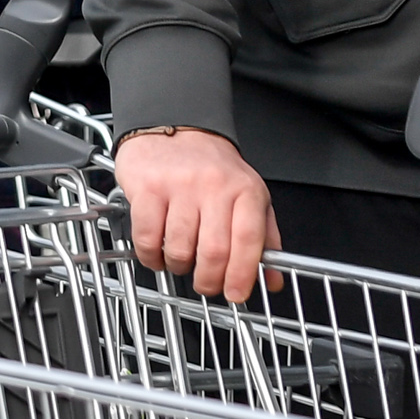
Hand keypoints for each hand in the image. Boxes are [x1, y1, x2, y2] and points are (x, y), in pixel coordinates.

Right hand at [115, 128, 281, 302]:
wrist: (176, 124)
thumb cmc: (213, 167)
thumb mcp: (249, 195)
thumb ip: (264, 238)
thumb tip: (272, 280)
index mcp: (245, 190)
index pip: (248, 241)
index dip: (241, 275)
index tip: (235, 294)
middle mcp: (214, 186)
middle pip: (214, 252)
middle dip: (209, 280)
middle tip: (205, 284)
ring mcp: (179, 186)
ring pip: (179, 249)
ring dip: (179, 267)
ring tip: (180, 260)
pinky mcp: (148, 188)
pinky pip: (148, 238)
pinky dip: (152, 256)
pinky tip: (157, 251)